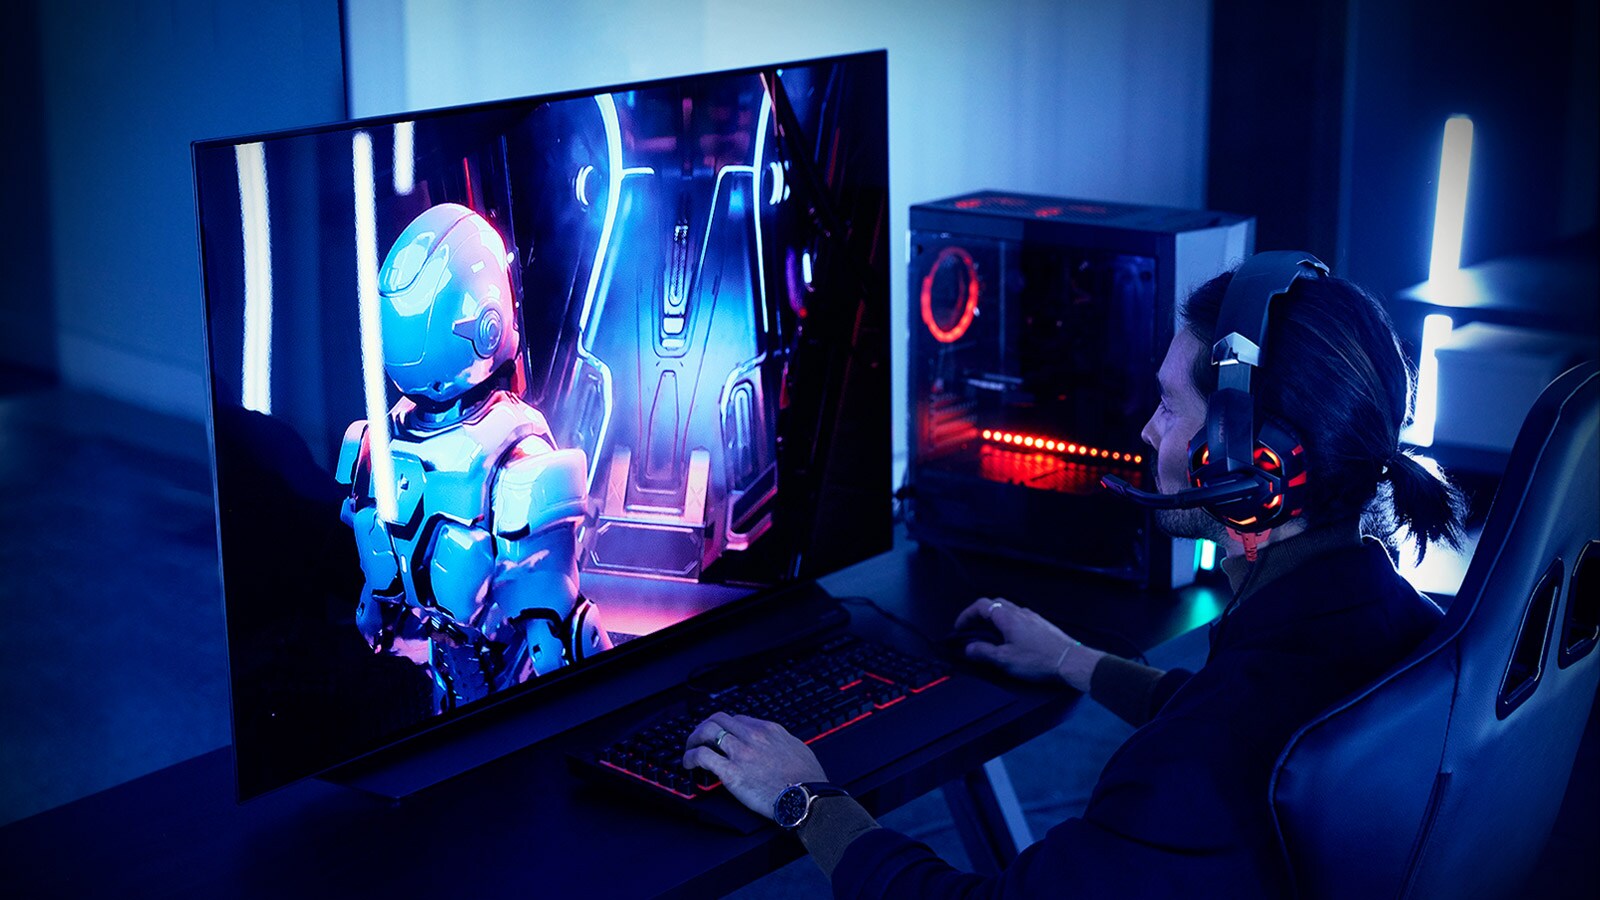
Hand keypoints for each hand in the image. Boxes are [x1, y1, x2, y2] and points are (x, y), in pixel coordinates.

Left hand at [682, 712, 828, 818]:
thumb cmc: (808, 779)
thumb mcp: (798, 749)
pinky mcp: (731, 772)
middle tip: (699, 738)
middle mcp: (752, 736)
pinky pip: (702, 756)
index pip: (738, 719)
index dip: (725, 726)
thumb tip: (777, 743)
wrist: (807, 797)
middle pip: (718, 720)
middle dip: (704, 727)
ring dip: (693, 740)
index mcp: (768, 730)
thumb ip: (782, 742)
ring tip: (689, 749)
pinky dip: (690, 758)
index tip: (720, 735)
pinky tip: (688, 764)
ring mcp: (740, 753)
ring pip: (706, 732)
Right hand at [953, 597, 1103, 690]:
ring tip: (990, 635)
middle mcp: (1020, 612)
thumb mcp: (1005, 660)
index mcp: (1007, 617)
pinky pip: (1019, 617)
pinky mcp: (1042, 624)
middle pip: (995, 603)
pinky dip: (1008, 622)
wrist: (1071, 660)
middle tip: (972, 629)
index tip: (959, 628)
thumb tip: (968, 648)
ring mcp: (1033, 616)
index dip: (966, 615)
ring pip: (1008, 609)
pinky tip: (1011, 638)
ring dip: (994, 618)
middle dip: (980, 614)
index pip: (981, 605)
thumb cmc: (1037, 660)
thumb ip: (984, 652)